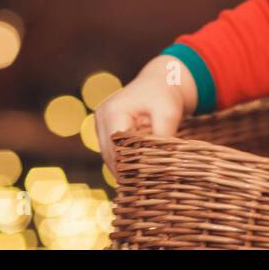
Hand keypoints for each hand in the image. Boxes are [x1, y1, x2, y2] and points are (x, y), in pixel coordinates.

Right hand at [95, 55, 197, 176]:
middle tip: (146, 188)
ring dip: (125, 168)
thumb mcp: (169, 112)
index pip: (116, 149)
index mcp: (112, 112)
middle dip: (128, 171)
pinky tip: (138, 173)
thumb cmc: (165, 95)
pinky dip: (124, 162)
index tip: (148, 179)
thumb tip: (159, 162)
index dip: (131, 166)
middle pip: (110, 156)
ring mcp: (100, 124)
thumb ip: (163, 136)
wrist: (160, 81)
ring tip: (143, 183)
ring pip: (109, 157)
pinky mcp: (105, 129)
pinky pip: (112, 152)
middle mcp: (101, 118)